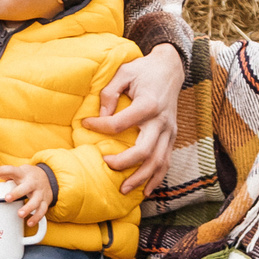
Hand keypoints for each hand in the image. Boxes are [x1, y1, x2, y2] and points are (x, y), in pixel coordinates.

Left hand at [0, 163, 53, 230]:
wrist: (48, 177)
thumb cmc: (28, 176)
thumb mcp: (18, 172)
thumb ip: (6, 175)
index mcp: (22, 174)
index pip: (11, 170)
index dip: (1, 171)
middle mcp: (32, 182)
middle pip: (26, 187)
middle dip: (17, 193)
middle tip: (7, 198)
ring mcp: (40, 192)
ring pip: (35, 201)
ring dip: (28, 208)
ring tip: (19, 214)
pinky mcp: (45, 201)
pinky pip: (42, 210)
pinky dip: (36, 217)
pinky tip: (29, 223)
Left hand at [85, 42, 186, 194]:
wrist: (171, 68)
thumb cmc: (144, 70)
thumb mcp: (124, 72)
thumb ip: (110, 92)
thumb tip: (101, 116)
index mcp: (148, 104)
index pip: (120, 123)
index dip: (99, 126)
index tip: (85, 124)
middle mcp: (161, 121)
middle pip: (144, 150)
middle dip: (124, 163)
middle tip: (106, 165)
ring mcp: (169, 130)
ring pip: (158, 161)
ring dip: (142, 178)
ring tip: (124, 189)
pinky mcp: (172, 135)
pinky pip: (166, 161)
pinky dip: (157, 178)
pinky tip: (146, 190)